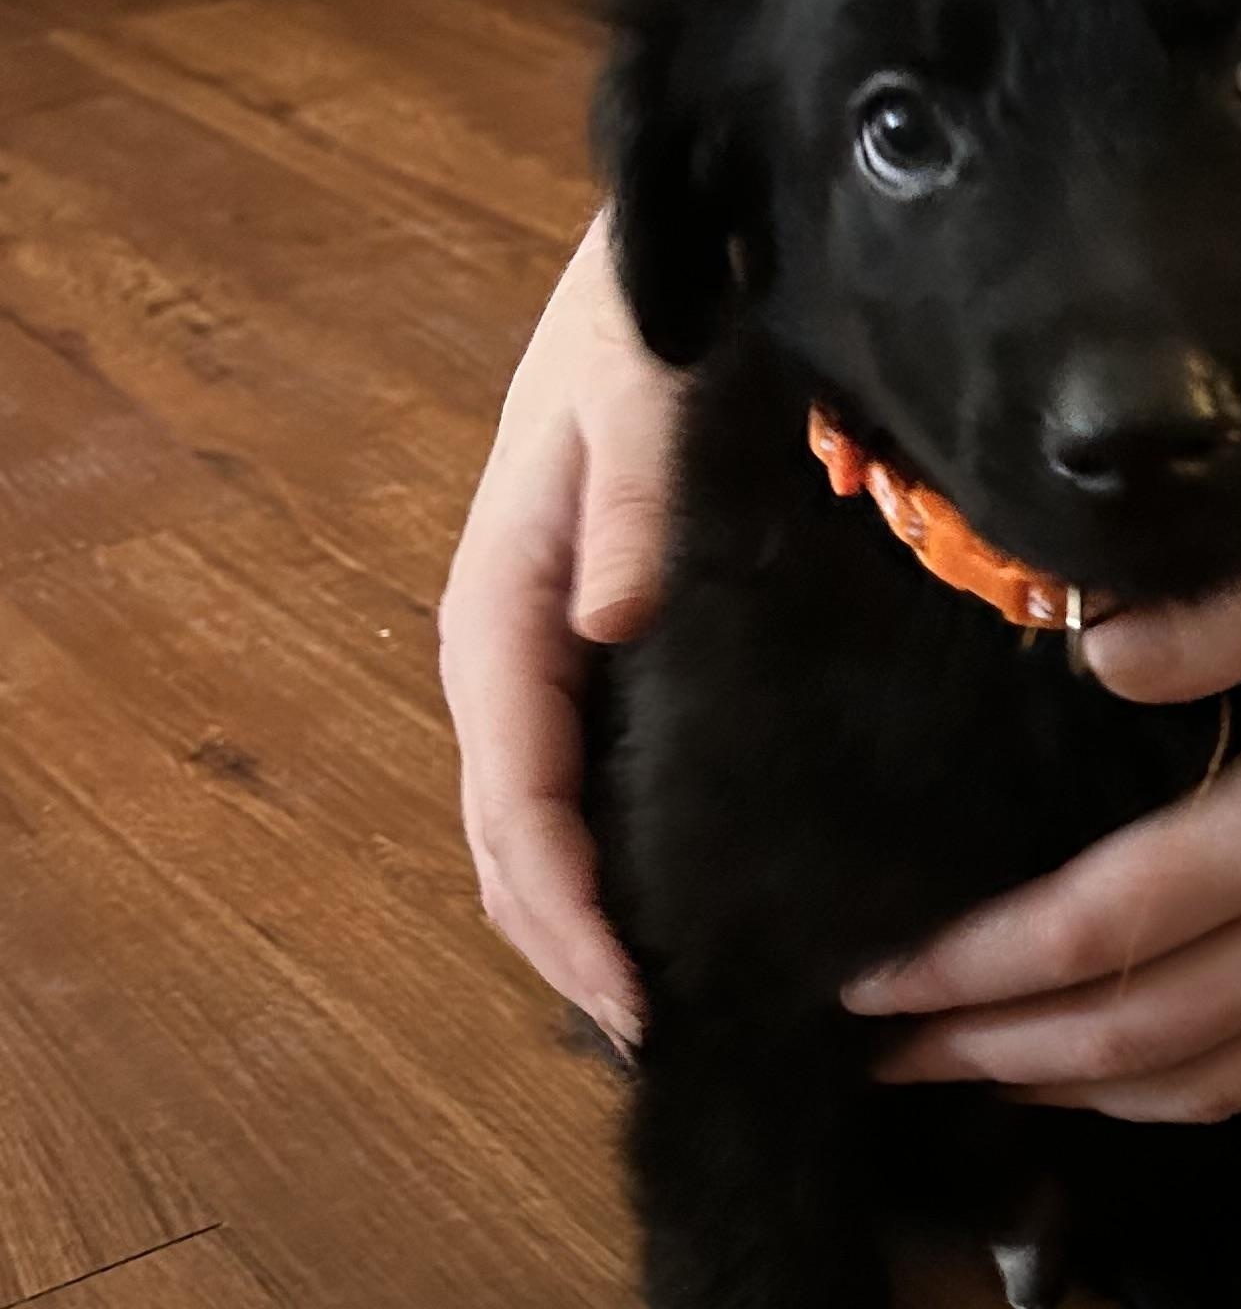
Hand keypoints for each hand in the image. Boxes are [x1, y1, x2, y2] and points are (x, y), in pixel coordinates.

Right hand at [439, 210, 684, 1056]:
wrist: (665, 266)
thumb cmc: (650, 327)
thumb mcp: (640, 391)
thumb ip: (632, 500)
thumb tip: (612, 621)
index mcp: (502, 607)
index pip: (516, 796)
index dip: (564, 911)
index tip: (632, 1004)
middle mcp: (509, 648)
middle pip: (509, 836)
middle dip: (566, 945)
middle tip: (656, 1041)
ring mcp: (547, 655)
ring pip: (535, 822)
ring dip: (578, 918)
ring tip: (661, 1005)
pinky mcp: (592, 652)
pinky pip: (578, 782)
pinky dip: (603, 861)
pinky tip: (670, 905)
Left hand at [844, 477, 1240, 1119]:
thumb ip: (1233, 608)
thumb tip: (1092, 661)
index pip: (1099, 926)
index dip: (969, 966)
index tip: (866, 979)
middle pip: (1127, 1033)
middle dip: (983, 1052)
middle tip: (870, 1057)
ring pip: (1199, 1084)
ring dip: (1067, 1091)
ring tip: (966, 1080)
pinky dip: (1177, 1098)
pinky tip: (1122, 1079)